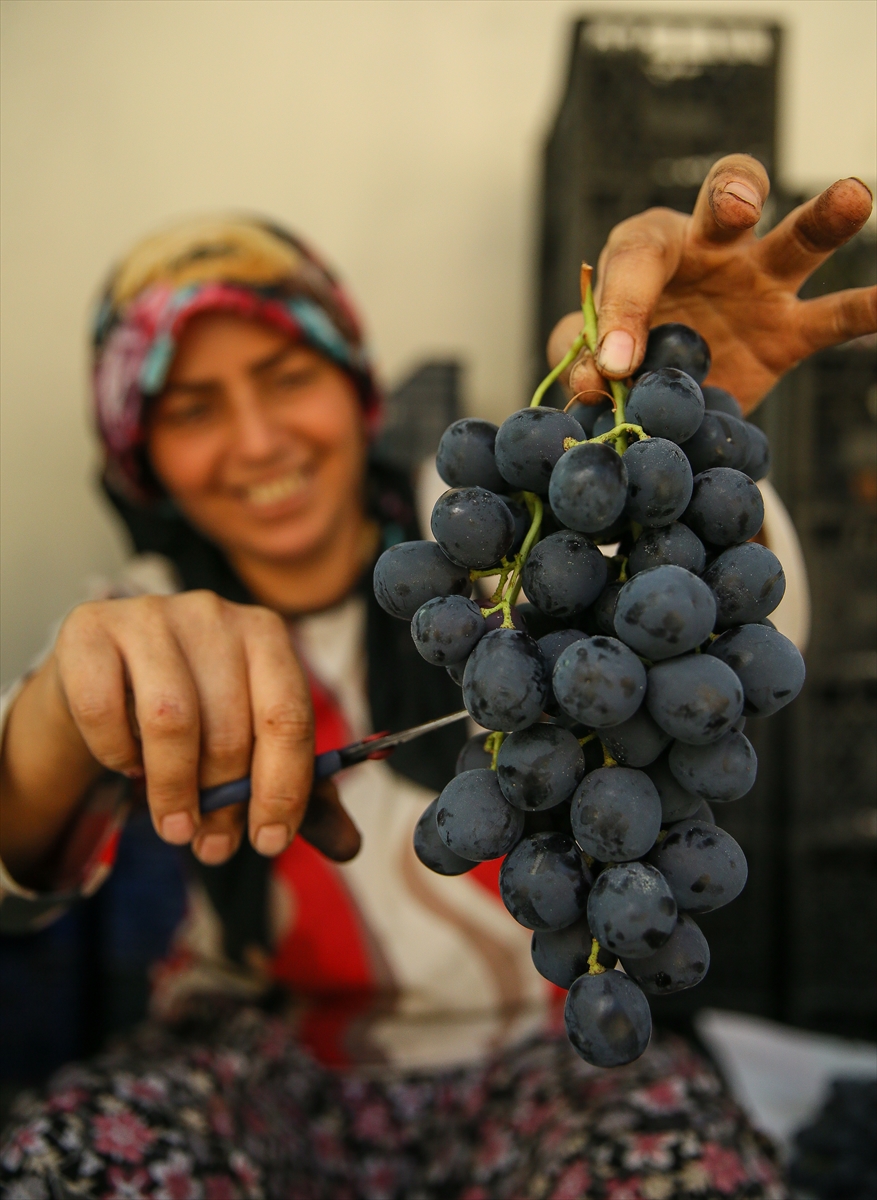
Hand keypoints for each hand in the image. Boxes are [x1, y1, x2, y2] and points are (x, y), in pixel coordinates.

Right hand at [0, 592, 359, 883]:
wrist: (108, 680)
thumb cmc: (193, 713)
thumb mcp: (249, 744)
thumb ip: (296, 788)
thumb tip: (348, 847)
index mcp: (266, 634)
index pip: (288, 717)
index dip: (282, 788)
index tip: (268, 842)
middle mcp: (214, 612)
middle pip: (230, 725)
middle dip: (225, 802)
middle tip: (213, 846)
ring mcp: (150, 614)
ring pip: (171, 719)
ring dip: (173, 789)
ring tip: (175, 827)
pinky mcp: (90, 628)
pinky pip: (105, 709)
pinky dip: (117, 754)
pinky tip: (127, 766)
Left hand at [546, 155, 875, 412]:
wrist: (658, 394)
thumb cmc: (615, 351)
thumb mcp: (584, 353)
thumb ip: (581, 355)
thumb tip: (596, 379)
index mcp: (647, 250)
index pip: (637, 256)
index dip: (623, 305)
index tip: (615, 363)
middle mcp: (709, 250)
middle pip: (726, 200)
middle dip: (734, 192)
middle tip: (739, 206)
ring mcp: (757, 285)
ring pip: (796, 239)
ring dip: (824, 218)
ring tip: (853, 197)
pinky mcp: (788, 331)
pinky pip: (833, 317)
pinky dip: (865, 310)